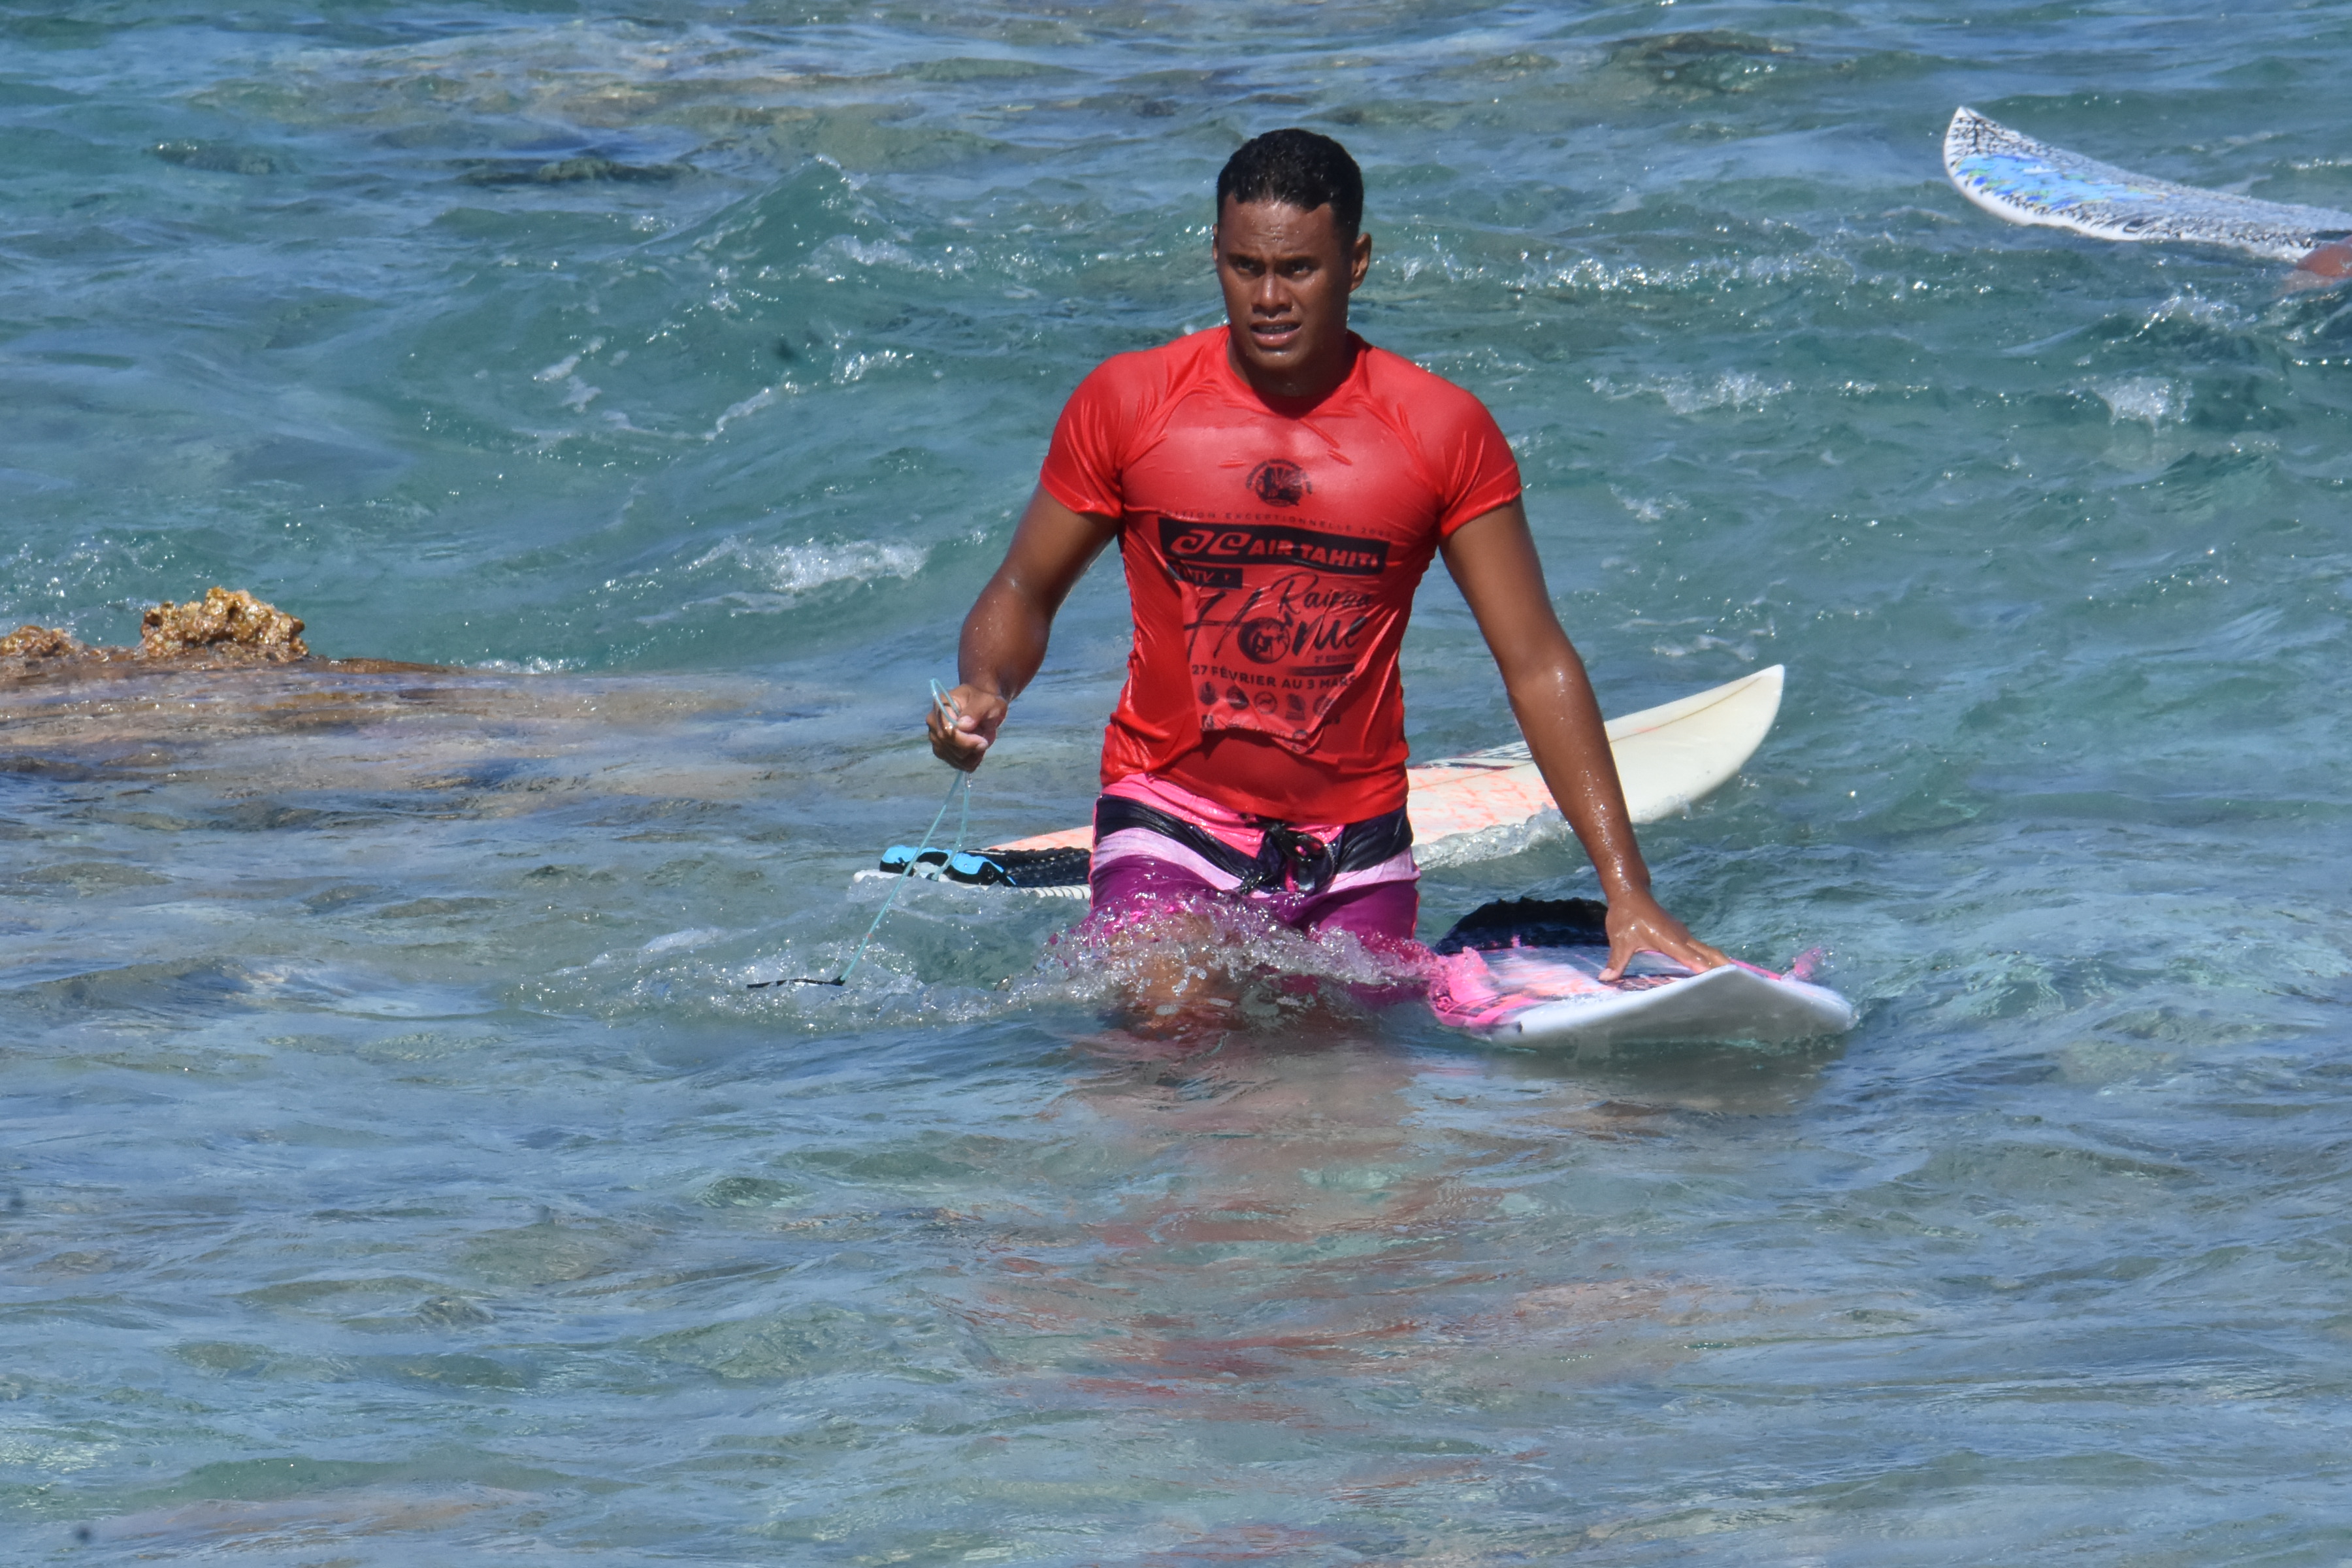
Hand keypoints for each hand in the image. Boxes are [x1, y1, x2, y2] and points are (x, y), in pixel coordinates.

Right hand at [927, 683, 1006, 771]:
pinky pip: (956, 763)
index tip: (983, 742)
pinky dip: (970, 762)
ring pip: (952, 757)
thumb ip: (976, 711)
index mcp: (941, 706)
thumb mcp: (986, 701)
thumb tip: (963, 726)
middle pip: (947, 746)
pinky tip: (978, 752)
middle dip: (970, 748)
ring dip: (971, 755)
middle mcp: (933, 723)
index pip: (946, 731)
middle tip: (985, 741)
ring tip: (981, 742)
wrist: (982, 705)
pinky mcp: (942, 750)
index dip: (964, 741)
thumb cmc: (984, 700)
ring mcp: (936, 738)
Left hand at [1600, 888, 1726, 982]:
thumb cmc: (1626, 914)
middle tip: (1736, 988)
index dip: (1705, 970)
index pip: (1692, 957)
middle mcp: (1682, 937)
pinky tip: (1710, 975)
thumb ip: (1617, 960)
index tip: (1720, 983)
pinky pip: (1699, 950)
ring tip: (1729, 986)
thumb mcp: (1619, 938)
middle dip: (1722, 969)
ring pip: (1706, 951)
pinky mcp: (1681, 935)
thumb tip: (1607, 979)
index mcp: (1670, 938)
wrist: (1631, 892)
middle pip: (1709, 953)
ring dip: (1717, 966)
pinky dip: (1708, 961)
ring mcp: (1683, 935)